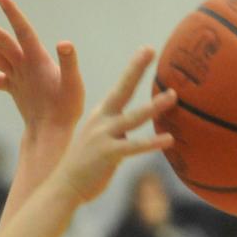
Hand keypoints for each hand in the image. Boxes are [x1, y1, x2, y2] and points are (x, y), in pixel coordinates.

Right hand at [0, 0, 84, 136]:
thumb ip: (69, 64)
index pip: (24, 32)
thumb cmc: (67, 110)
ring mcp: (17, 75)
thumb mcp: (72, 86)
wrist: (56, 132)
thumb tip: (65, 43)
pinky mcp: (12, 88)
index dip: (13, 15)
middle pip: (1, 40)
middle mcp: (26, 63)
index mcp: (39, 59)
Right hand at [49, 47, 175, 204]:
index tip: (146, 50)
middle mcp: (102, 121)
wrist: (64, 187)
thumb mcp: (99, 143)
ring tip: (173, 96)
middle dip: (136, 68)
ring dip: (154, 106)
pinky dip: (152, 143)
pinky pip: (134, 146)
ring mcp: (104, 136)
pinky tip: (169, 139)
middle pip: (123, 89)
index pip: (121, 88)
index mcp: (101, 116)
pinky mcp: (108, 154)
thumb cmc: (85, 168)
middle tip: (151, 49)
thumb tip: (133, 132)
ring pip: (133, 117)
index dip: (134, 68)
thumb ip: (117, 134)